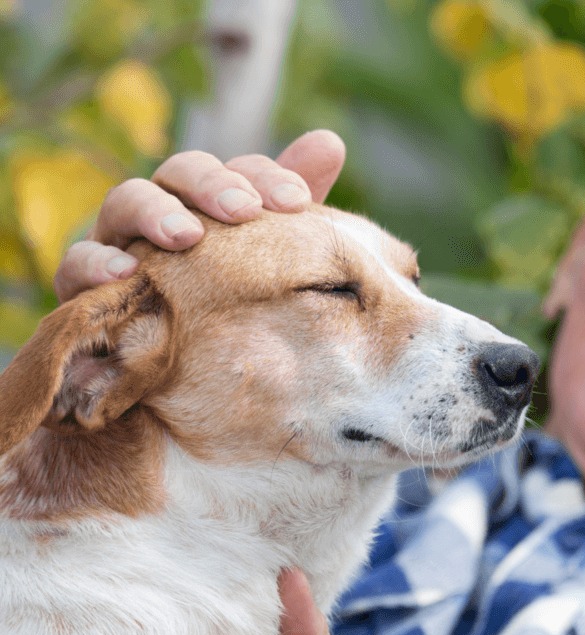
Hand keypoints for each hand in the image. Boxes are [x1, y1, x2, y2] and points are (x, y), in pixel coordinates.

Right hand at [53, 129, 346, 302]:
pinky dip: (96, 262)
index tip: (298, 200)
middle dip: (211, 184)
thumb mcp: (265, 255)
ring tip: (185, 234)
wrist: (170, 367)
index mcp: (210, 202)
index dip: (265, 177)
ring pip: (125, 202)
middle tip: (243, 209)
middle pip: (179, 171)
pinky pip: (77, 263)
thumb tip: (330, 141)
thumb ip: (290, 203)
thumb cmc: (224, 303)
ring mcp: (119, 241)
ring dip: (154, 212)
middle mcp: (163, 211)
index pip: (236, 170)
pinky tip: (125, 271)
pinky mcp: (83, 285)